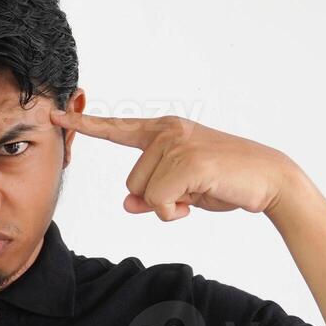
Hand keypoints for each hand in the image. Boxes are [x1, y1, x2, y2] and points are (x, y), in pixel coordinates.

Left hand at [48, 110, 298, 219]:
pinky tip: (198, 201)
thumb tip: (128, 204)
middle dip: (157, 198)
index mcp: (164, 130)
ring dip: (168, 205)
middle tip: (192, 191)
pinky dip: (174, 212)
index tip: (56, 114)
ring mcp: (177, 143)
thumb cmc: (224, 182)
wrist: (269, 180)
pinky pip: (158, 202)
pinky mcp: (187, 161)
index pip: (117, 128)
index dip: (85, 125)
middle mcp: (167, 131)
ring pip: (143, 193)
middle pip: (131, 182)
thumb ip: (151, 193)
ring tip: (199, 192)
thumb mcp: (181, 190)